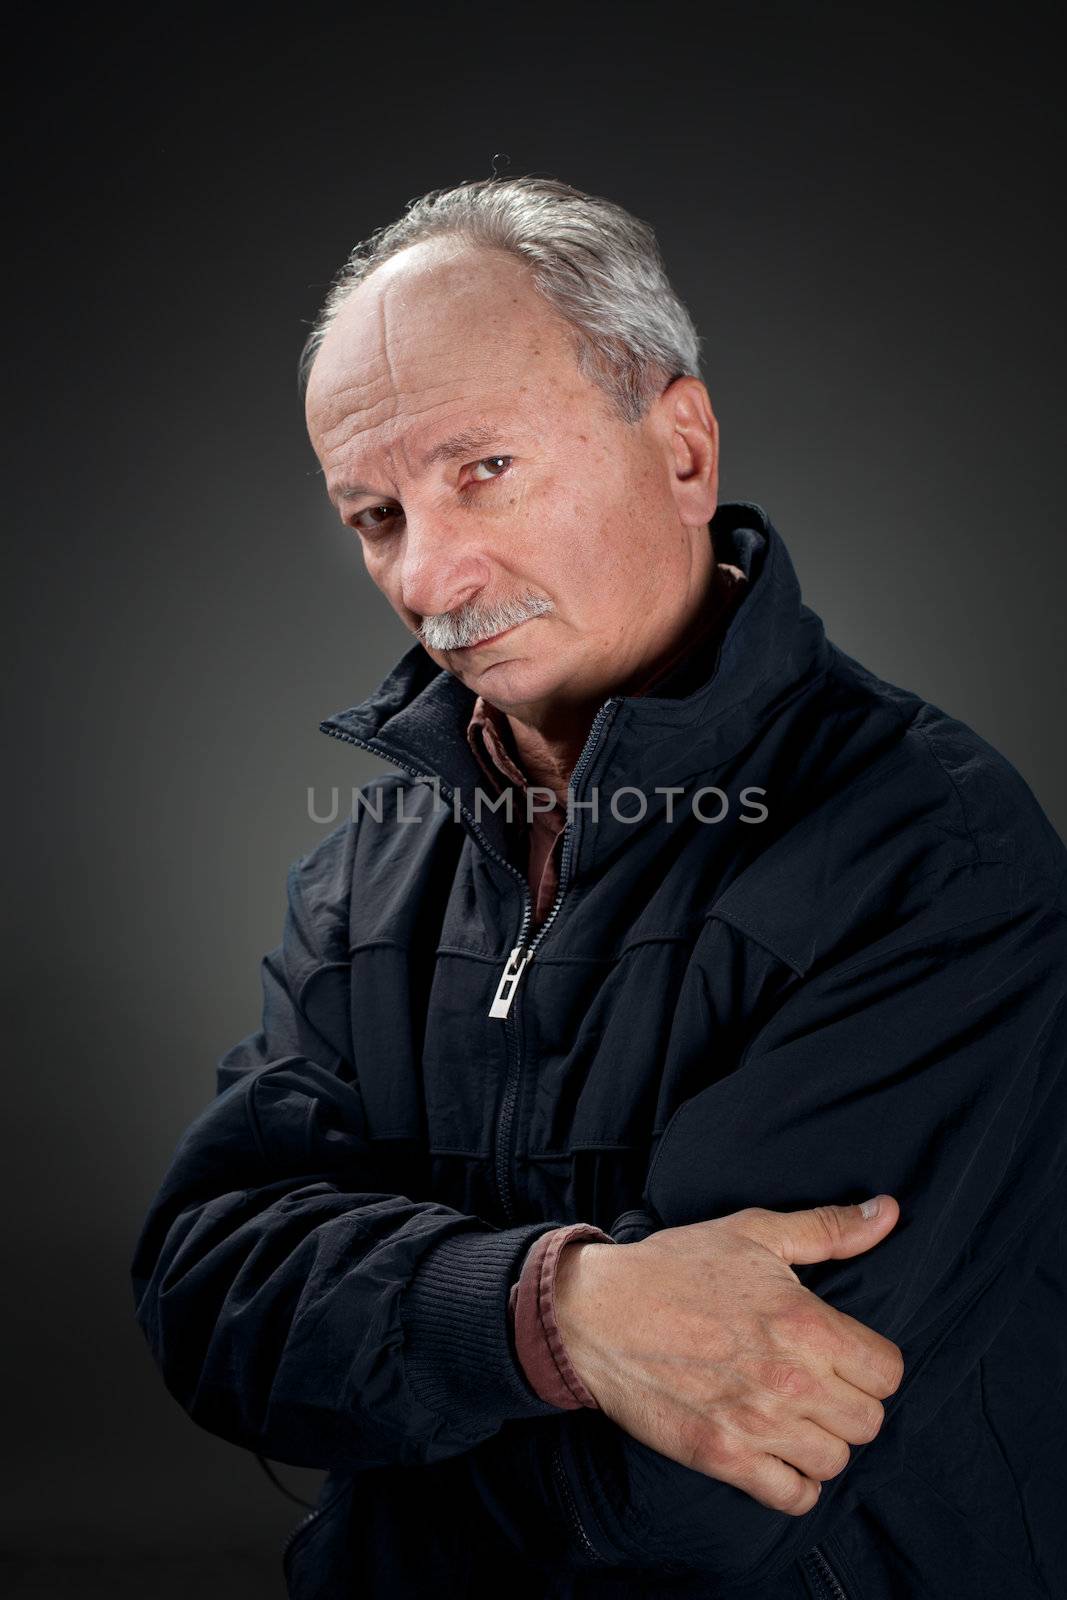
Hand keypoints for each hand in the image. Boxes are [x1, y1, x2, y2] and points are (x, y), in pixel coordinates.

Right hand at [554, 1197, 903, 1515]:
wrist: (596, 1313)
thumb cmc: (675, 1267)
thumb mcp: (752, 1233)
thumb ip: (827, 1227)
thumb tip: (888, 1212)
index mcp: (805, 1324)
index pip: (888, 1372)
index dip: (870, 1363)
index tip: (843, 1355)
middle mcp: (791, 1381)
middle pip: (869, 1422)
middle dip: (849, 1403)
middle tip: (818, 1385)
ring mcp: (757, 1424)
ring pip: (836, 1461)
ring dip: (821, 1442)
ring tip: (794, 1416)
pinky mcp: (723, 1457)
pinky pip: (794, 1497)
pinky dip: (793, 1483)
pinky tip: (776, 1453)